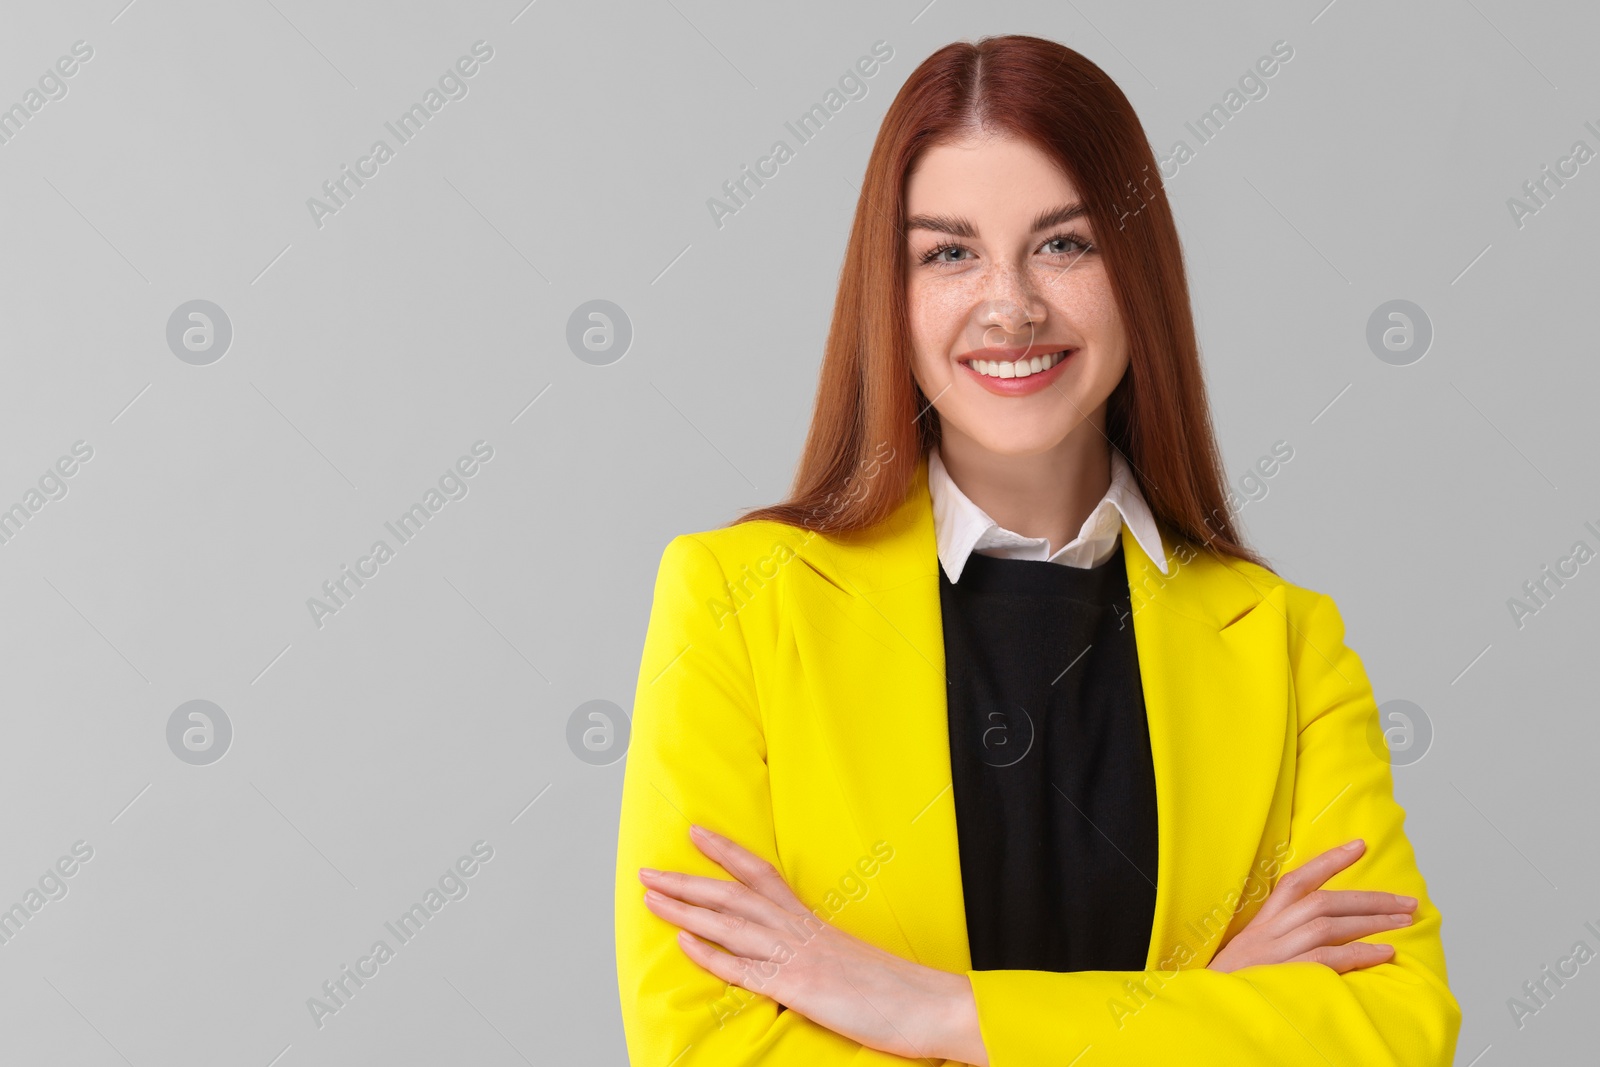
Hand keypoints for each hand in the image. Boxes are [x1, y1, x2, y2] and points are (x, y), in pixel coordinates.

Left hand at [639, 824, 986, 1064]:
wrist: (931, 1005)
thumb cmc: (895, 988)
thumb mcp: (850, 959)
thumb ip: (818, 950)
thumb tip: (796, 952)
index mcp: (813, 921)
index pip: (762, 873)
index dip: (726, 851)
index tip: (696, 832)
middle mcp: (800, 930)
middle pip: (733, 895)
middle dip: (687, 880)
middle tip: (647, 870)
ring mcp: (797, 957)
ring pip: (731, 923)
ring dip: (686, 909)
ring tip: (651, 897)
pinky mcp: (797, 988)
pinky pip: (746, 969)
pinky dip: (712, 955)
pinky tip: (685, 943)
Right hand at [1208, 839, 1417, 973]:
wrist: (1208, 1008)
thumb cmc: (1236, 983)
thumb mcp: (1255, 953)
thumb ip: (1284, 938)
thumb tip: (1331, 930)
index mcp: (1262, 921)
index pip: (1296, 881)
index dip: (1328, 860)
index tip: (1360, 845)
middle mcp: (1268, 930)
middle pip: (1322, 901)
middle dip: (1369, 899)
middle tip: (1407, 902)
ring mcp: (1274, 952)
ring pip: (1326, 924)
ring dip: (1370, 922)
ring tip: (1403, 922)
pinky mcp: (1282, 975)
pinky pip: (1325, 959)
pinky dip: (1358, 954)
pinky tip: (1384, 953)